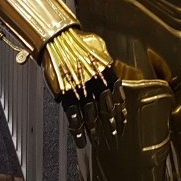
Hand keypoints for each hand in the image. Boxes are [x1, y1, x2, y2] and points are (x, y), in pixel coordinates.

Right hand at [42, 27, 125, 146]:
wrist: (58, 39)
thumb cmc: (79, 40)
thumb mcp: (100, 49)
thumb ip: (107, 64)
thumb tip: (111, 73)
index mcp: (106, 73)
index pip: (116, 97)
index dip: (119, 111)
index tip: (123, 122)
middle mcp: (96, 84)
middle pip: (106, 109)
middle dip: (110, 125)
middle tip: (115, 136)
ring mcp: (81, 91)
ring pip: (91, 117)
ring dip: (95, 131)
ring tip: (98, 142)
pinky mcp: (66, 95)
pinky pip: (73, 117)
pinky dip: (77, 130)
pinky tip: (81, 140)